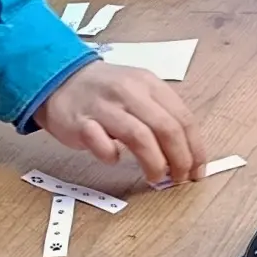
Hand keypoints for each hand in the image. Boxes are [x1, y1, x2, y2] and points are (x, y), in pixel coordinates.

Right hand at [37, 60, 202, 186]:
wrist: (59, 78)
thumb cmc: (105, 93)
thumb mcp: (138, 91)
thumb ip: (160, 116)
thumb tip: (186, 154)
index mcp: (149, 84)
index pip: (183, 118)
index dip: (195, 149)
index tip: (197, 171)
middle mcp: (130, 92)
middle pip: (166, 128)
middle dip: (179, 159)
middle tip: (179, 178)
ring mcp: (104, 106)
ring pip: (139, 136)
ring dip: (153, 162)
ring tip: (155, 178)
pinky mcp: (80, 122)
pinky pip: (101, 144)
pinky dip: (111, 156)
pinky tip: (113, 159)